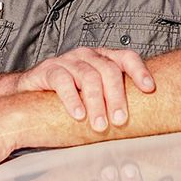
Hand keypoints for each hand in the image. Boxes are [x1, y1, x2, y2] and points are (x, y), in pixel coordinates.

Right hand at [15, 46, 154, 131]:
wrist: (31, 92)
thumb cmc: (70, 96)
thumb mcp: (94, 94)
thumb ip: (112, 99)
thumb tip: (143, 121)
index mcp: (103, 58)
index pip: (126, 57)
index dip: (139, 71)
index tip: (149, 89)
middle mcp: (87, 55)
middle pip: (108, 70)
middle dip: (116, 97)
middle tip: (120, 121)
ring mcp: (68, 60)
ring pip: (88, 77)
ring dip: (96, 103)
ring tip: (100, 125)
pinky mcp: (49, 69)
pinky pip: (63, 81)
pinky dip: (72, 99)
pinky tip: (78, 115)